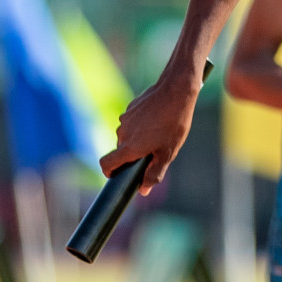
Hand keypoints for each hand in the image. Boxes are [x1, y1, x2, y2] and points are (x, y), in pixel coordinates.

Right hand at [100, 67, 202, 194]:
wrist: (176, 91)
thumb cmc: (174, 124)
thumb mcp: (168, 153)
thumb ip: (154, 173)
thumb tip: (143, 190)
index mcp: (129, 147)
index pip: (106, 165)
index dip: (109, 173)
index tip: (117, 175)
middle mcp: (122, 134)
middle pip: (121, 151)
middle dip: (134, 154)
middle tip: (156, 150)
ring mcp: (124, 119)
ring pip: (128, 136)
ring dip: (139, 138)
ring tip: (160, 132)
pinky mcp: (130, 108)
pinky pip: (132, 122)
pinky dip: (141, 125)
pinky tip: (158, 119)